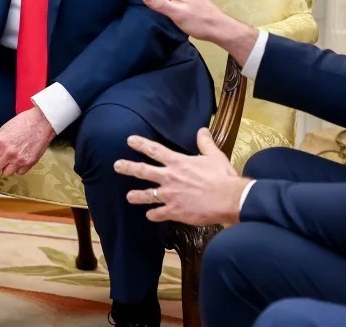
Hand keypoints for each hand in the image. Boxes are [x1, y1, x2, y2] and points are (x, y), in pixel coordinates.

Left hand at [0, 108, 55, 175]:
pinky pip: (19, 173)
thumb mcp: (3, 129)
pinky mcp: (30, 163)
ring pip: (6, 173)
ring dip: (6, 167)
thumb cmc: (22, 123)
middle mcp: (8, 153)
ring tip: (10, 159)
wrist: (42, 122)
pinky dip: (18, 169)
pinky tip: (19, 160)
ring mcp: (19, 159)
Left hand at [114, 128, 248, 225]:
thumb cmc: (222, 176)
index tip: (129, 140)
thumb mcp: (214, 155)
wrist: (228, 199)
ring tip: (129, 197)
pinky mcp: (175, 211)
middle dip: (128, 168)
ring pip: (148, 195)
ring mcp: (170, 195)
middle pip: (144, 171)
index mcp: (178, 162)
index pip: (155, 150)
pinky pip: (159, 214)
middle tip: (117, 166)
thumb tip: (201, 130)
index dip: (141, 144)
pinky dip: (154, 215)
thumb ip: (205, 143)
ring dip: (137, 196)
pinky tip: (150, 216)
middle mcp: (170, 177)